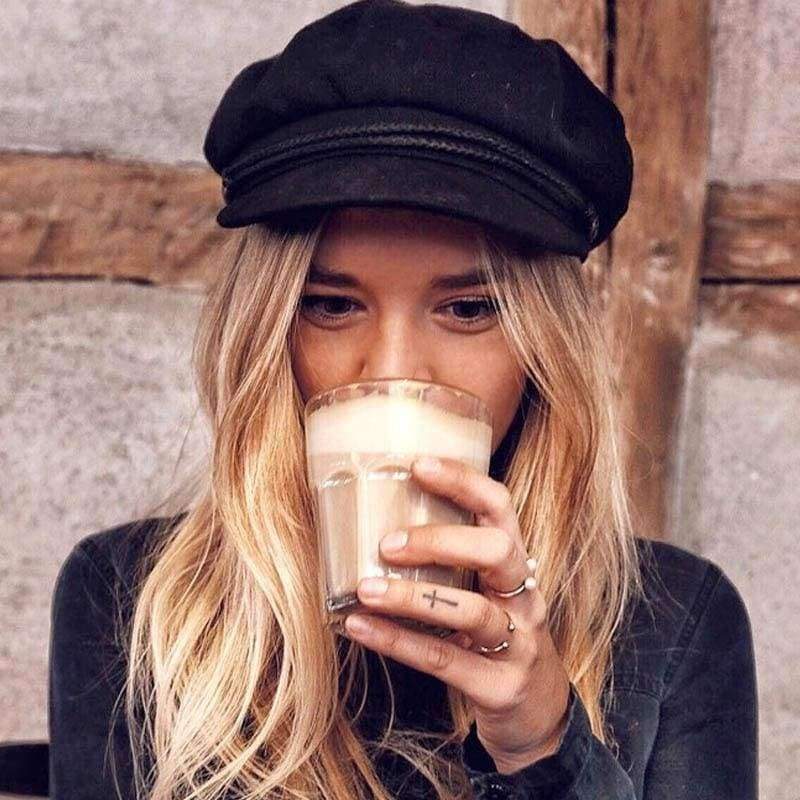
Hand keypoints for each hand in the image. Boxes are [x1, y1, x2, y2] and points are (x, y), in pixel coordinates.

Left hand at [342, 456, 571, 772]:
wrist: (536, 714)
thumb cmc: (495, 637)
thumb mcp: (484, 592)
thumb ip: (450, 563)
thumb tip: (373, 526)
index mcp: (515, 565)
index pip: (500, 508)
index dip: (463, 482)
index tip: (417, 464)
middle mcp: (524, 596)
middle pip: (497, 551)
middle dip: (441, 540)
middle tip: (387, 544)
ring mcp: (518, 643)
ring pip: (471, 610)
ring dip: (412, 597)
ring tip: (365, 590)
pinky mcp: (500, 686)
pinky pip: (445, 659)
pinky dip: (398, 642)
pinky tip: (360, 628)